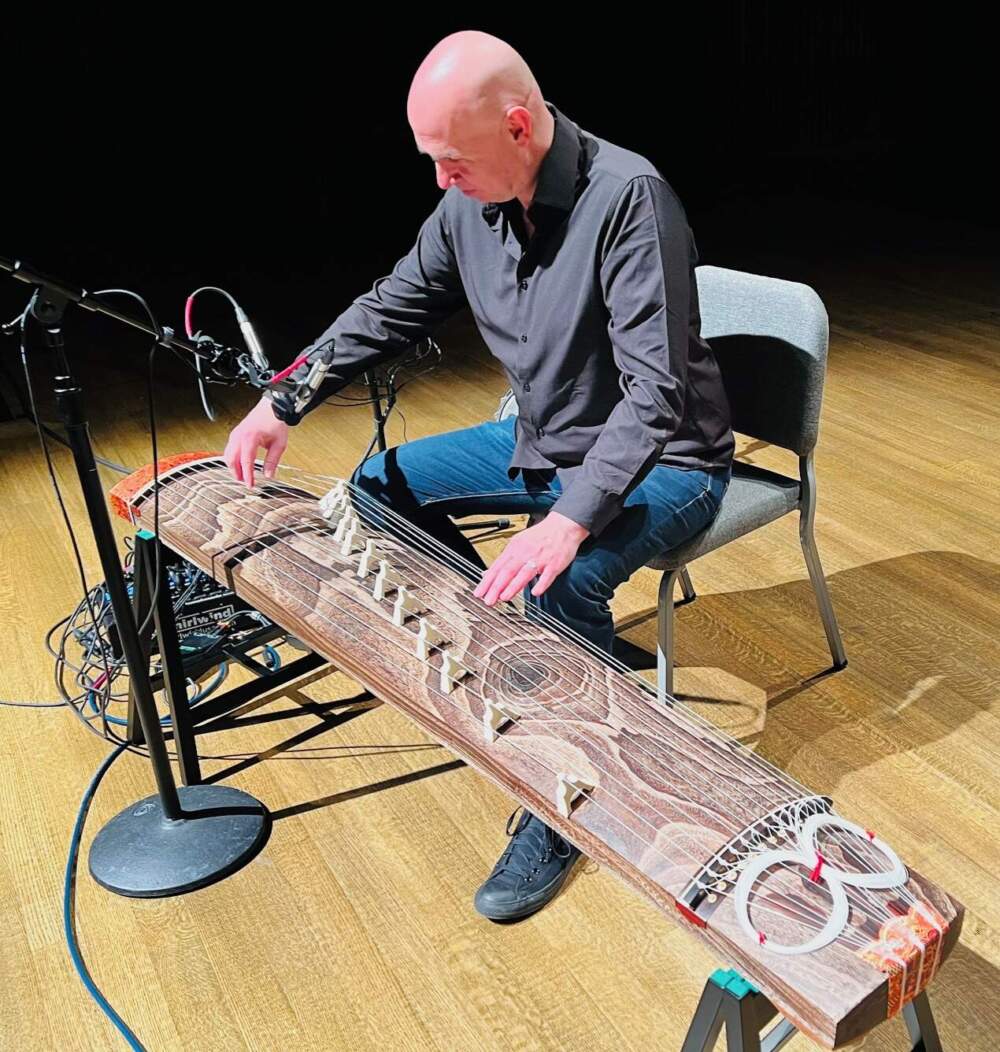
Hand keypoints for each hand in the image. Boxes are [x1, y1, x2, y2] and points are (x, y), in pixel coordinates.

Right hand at [223, 396, 288, 487]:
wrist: (272, 407)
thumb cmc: (275, 421)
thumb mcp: (279, 444)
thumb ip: (272, 461)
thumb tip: (269, 475)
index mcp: (250, 438)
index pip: (246, 462)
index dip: (248, 476)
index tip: (251, 485)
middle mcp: (239, 436)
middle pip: (232, 460)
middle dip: (237, 473)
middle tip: (245, 482)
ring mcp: (235, 434)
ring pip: (228, 455)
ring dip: (233, 467)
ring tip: (242, 476)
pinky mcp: (235, 434)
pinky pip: (229, 449)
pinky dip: (233, 459)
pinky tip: (239, 464)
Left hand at [473, 512, 588, 604]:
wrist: (563, 526)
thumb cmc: (541, 537)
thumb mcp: (518, 544)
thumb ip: (504, 560)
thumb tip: (487, 573)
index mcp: (515, 548)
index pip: (497, 567)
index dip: (487, 581)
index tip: (479, 593)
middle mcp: (525, 553)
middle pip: (507, 571)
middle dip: (496, 587)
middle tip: (488, 600)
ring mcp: (540, 558)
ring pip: (524, 573)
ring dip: (513, 586)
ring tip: (504, 597)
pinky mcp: (555, 563)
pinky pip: (547, 575)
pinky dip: (541, 584)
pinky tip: (535, 592)